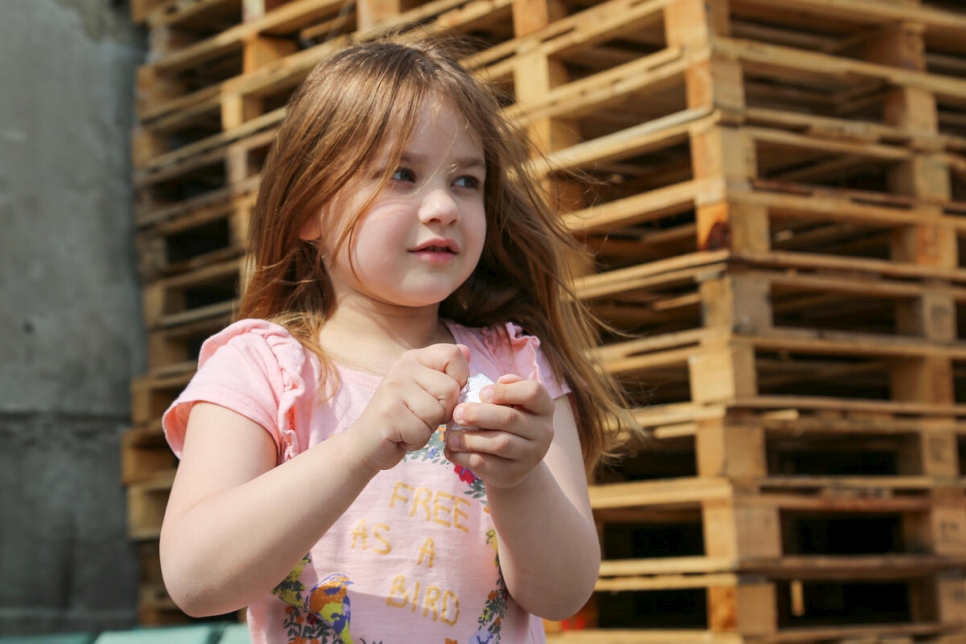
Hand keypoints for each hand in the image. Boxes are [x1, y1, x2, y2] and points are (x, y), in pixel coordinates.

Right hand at [348, 344, 468, 472]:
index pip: (453, 355)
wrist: (366, 444)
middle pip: (450, 389)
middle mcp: (402, 367)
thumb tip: (467, 351)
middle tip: (421, 416)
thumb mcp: (426, 391)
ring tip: (410, 425)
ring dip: (429, 428)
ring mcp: (393, 388)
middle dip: (443, 412)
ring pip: (438, 412)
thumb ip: (447, 372)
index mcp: (414, 358)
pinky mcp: (388, 413)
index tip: (443, 396)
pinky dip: (416, 441)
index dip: (459, 380)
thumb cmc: (404, 418)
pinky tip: (401, 436)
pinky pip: (423, 431)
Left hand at [443, 374, 554, 488]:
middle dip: (479, 414)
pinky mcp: (515, 474)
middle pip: (511, 419)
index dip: (505, 391)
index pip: (533, 392)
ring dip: (470, 439)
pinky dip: (465, 456)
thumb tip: (497, 382)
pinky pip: (488, 464)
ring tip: (450, 436)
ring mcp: (532, 455)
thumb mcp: (510, 403)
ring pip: (499, 444)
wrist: (512, 462)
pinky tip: (451, 450)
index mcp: (543, 407)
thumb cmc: (506, 422)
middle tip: (457, 413)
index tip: (482, 393)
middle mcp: (544, 431)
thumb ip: (504, 388)